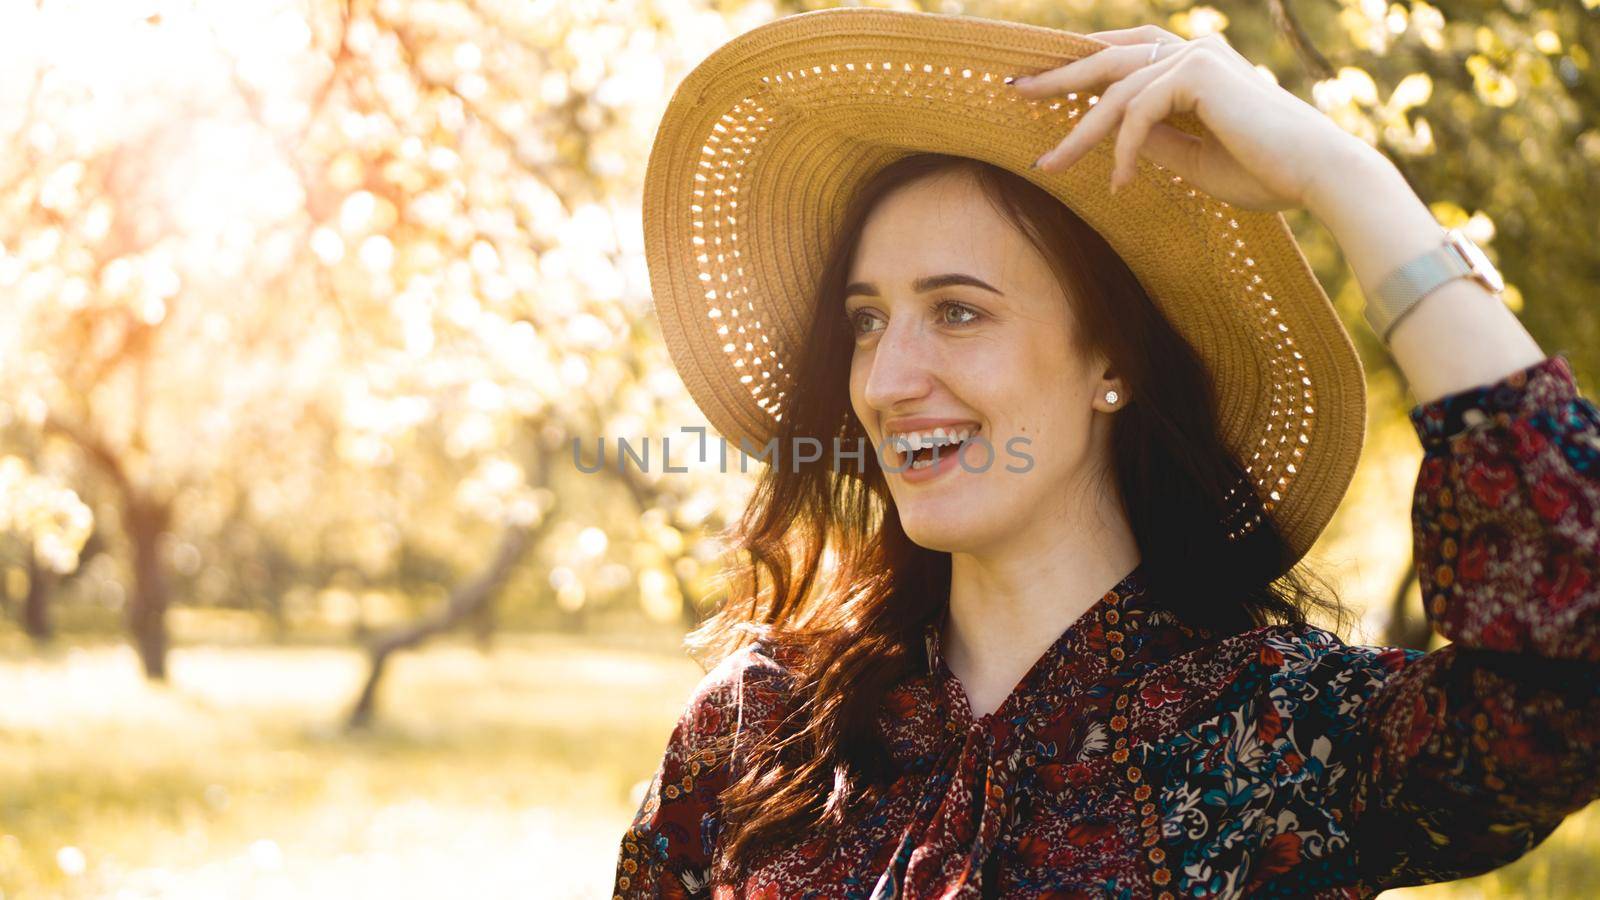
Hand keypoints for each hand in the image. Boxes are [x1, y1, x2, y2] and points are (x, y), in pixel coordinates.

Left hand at [1014, 24, 1371, 212]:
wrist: (1318, 175)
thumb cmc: (1264, 172)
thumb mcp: (1193, 156)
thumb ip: (1154, 139)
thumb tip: (1111, 138)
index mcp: (1194, 65)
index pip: (1123, 58)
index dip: (1080, 67)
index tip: (1039, 86)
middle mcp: (1193, 50)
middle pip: (1106, 59)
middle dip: (1058, 77)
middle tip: (1013, 91)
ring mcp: (1195, 56)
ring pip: (1114, 92)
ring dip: (1078, 134)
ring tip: (1048, 166)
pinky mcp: (1197, 73)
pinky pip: (1138, 113)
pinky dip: (1123, 151)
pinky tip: (1120, 184)